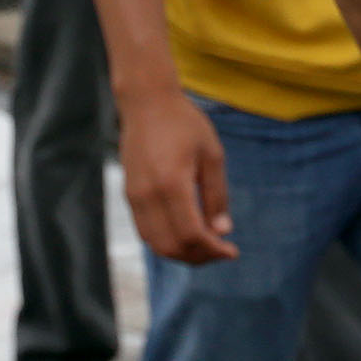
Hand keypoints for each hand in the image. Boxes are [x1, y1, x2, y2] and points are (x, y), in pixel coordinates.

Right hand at [118, 86, 235, 264]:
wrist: (147, 103)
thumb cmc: (185, 124)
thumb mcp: (212, 155)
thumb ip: (217, 195)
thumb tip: (222, 231)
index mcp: (172, 183)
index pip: (191, 234)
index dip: (213, 250)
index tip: (232, 251)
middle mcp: (148, 195)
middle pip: (172, 246)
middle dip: (199, 256)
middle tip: (221, 250)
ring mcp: (134, 197)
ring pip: (156, 244)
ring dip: (182, 253)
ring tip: (206, 244)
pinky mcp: (129, 195)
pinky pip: (146, 231)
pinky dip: (167, 241)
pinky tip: (188, 232)